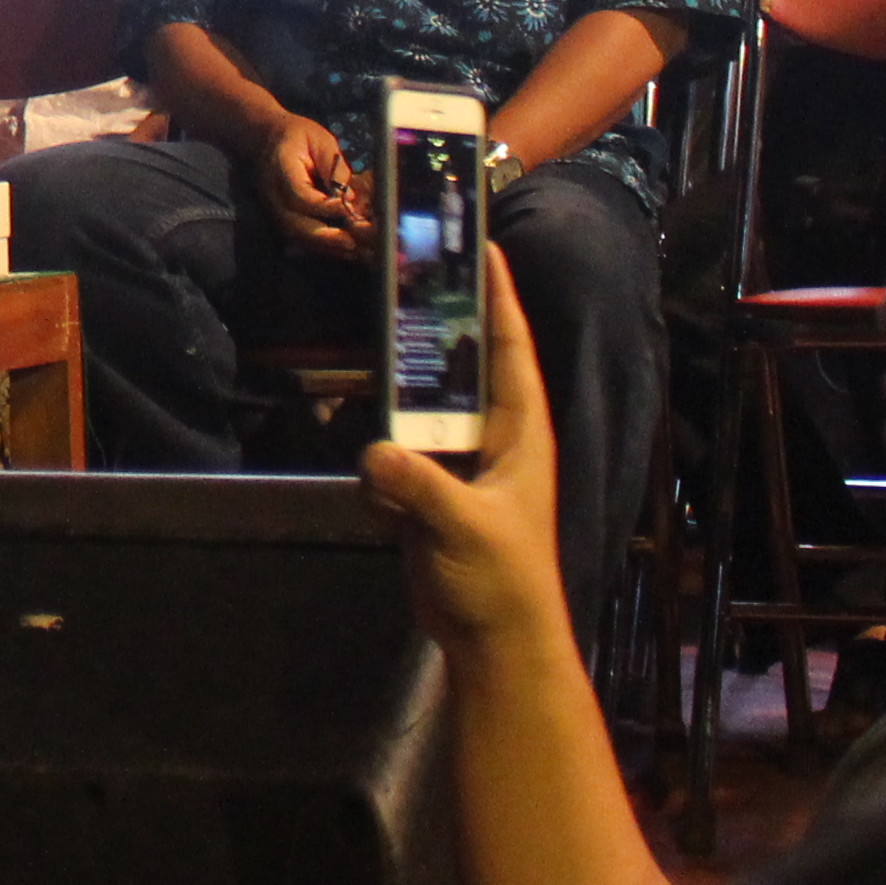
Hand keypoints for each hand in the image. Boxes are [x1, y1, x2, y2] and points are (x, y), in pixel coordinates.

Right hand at [246, 113, 371, 258]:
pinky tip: (339, 248)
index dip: (324, 205)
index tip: (348, 206)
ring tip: (350, 249)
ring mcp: (272, 209)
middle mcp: (272, 194)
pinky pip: (296, 237)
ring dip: (322, 246)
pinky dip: (318, 246)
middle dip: (323, 237)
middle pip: (292, 224)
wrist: (263, 137)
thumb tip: (349, 197)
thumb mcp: (319, 140)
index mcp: (281, 169)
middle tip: (351, 242)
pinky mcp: (278, 217)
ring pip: (294, 236)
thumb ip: (334, 167)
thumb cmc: (295, 135)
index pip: (299, 195)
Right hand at [358, 245, 567, 659]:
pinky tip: (366, 471)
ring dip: (396, 389)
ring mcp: (457, 464)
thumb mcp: (465, 528)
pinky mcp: (427, 492)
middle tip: (406, 272)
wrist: (493, 641)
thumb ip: (419, 487)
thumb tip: (372, 454)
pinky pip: (393, 455)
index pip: (509, 347)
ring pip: (420, 407)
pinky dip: (377, 456)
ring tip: (370, 350)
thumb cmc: (502, 579)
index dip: (498, 295)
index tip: (482, 243)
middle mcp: (492, 437)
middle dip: (439, 322)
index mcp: (520, 432)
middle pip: (462, 363)